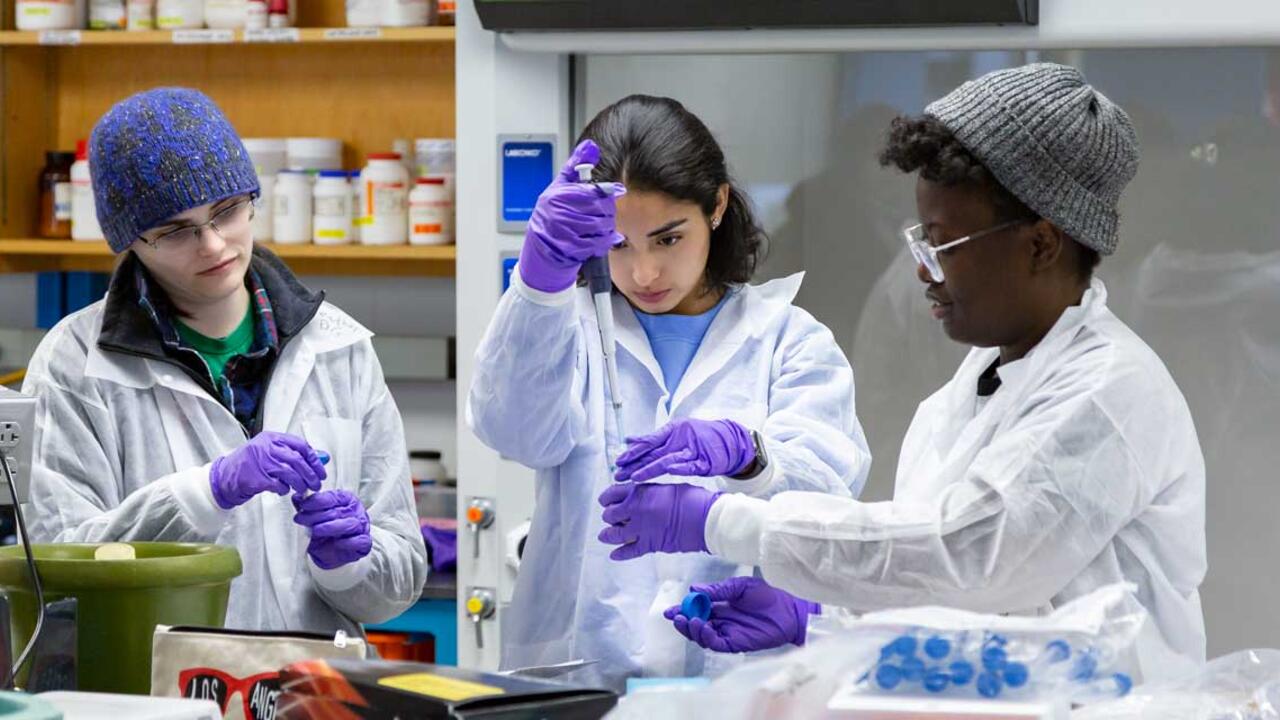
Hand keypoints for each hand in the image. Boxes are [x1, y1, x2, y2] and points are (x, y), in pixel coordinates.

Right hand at [210, 431, 325, 509]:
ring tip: (303, 490)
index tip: (321, 471)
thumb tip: (321, 458)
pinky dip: (285, 489)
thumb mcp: (270, 452)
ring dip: (300, 484)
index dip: (314, 459)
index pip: (301, 445)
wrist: (225, 476)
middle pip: (297, 460)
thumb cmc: (250, 464)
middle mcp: (267, 448)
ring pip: (290, 473)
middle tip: (317, 484)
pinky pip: (279, 485)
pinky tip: (284, 491)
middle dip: (311, 475)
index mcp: (272, 438)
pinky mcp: (257, 478)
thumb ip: (293, 454)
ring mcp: (261, 462)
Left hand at [292, 490, 372, 569]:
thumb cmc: (325, 529)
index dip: (316, 501)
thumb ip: (306, 506)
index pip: (332, 497)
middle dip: (316, 515)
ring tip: (314, 531)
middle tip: (301, 519)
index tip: (302, 506)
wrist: (332, 551)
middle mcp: (356, 510)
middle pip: (338, 511)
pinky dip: (347, 542)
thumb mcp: (313, 516)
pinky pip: (359, 541)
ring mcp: (362, 526)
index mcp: (346, 499)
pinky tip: (336, 543)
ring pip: (349, 524)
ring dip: (330, 527)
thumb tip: (296, 497)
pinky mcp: (365, 542)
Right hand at [517, 139, 626, 292]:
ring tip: (603, 226)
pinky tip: (602, 239)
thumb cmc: (552, 212)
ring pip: (600, 226)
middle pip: (599, 209)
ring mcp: (565, 232)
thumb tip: (590, 147)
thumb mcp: (560, 186)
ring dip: (607, 227)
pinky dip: (604, 242)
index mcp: (558, 195)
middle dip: (608, 211)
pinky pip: (597, 243)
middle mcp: (560, 213)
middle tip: (607, 213)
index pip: (591, 192)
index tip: (616, 190)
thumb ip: (576, 166)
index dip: (607, 191)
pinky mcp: (570, 248)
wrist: (541, 245)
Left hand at [597, 482, 720, 559]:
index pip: (611, 494)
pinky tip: (614, 555)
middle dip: (609, 516)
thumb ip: (650, 493)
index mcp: (640, 492)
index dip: (606, 498)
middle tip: (612, 518)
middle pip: (609, 515)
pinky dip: (619, 554)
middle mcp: (635, 510)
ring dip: (609, 534)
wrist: (705, 519)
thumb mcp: (667, 488)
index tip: (606, 501)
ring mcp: (641, 529)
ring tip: (606, 535)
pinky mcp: (649, 545)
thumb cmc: (693, 499)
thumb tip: (643, 497)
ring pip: (614, 534)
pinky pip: (628, 551)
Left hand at [615, 418, 755, 481]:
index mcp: (672, 431)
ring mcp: (692, 450)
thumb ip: (653, 438)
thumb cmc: (699, 437)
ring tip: (636, 477)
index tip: (619, 461)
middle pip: (653, 452)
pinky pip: (691, 466)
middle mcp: (679, 439)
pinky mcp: (704, 462)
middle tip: (619, 473)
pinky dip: (681, 468)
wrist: (729, 440)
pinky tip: (669, 471)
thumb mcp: (675, 433)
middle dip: (635, 463)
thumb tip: (630, 440)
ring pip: (669, 459)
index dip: (633, 452)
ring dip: (652, 468)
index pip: (648, 442)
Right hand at [664, 577, 819, 652]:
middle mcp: (721, 622)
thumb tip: (695, 588)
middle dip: (683, 622)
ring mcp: (727, 634)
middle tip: (676, 616)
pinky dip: (706, 637)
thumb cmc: (767, 596)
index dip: (683, 610)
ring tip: (689, 620)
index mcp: (720, 607)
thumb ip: (718, 590)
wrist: (788, 609)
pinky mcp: (735, 644)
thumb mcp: (740, 587)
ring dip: (692, 630)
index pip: (696, 610)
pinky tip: (703, 627)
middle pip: (695, 626)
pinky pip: (716, 644)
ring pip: (702, 637)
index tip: (670, 610)